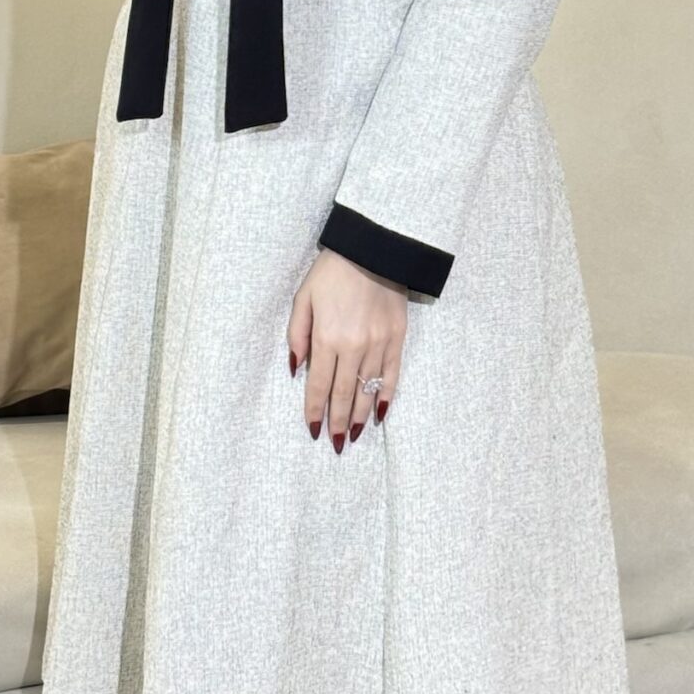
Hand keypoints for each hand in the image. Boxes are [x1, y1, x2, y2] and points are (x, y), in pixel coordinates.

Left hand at [287, 249, 407, 451]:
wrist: (374, 248)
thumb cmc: (332, 272)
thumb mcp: (303, 298)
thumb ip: (297, 335)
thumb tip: (296, 369)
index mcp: (327, 337)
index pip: (318, 386)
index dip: (314, 411)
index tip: (312, 431)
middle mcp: (353, 346)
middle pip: (342, 394)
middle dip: (336, 423)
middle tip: (334, 444)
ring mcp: (378, 343)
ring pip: (367, 389)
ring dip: (359, 416)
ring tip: (353, 435)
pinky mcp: (397, 338)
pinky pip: (391, 374)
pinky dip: (385, 396)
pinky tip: (380, 414)